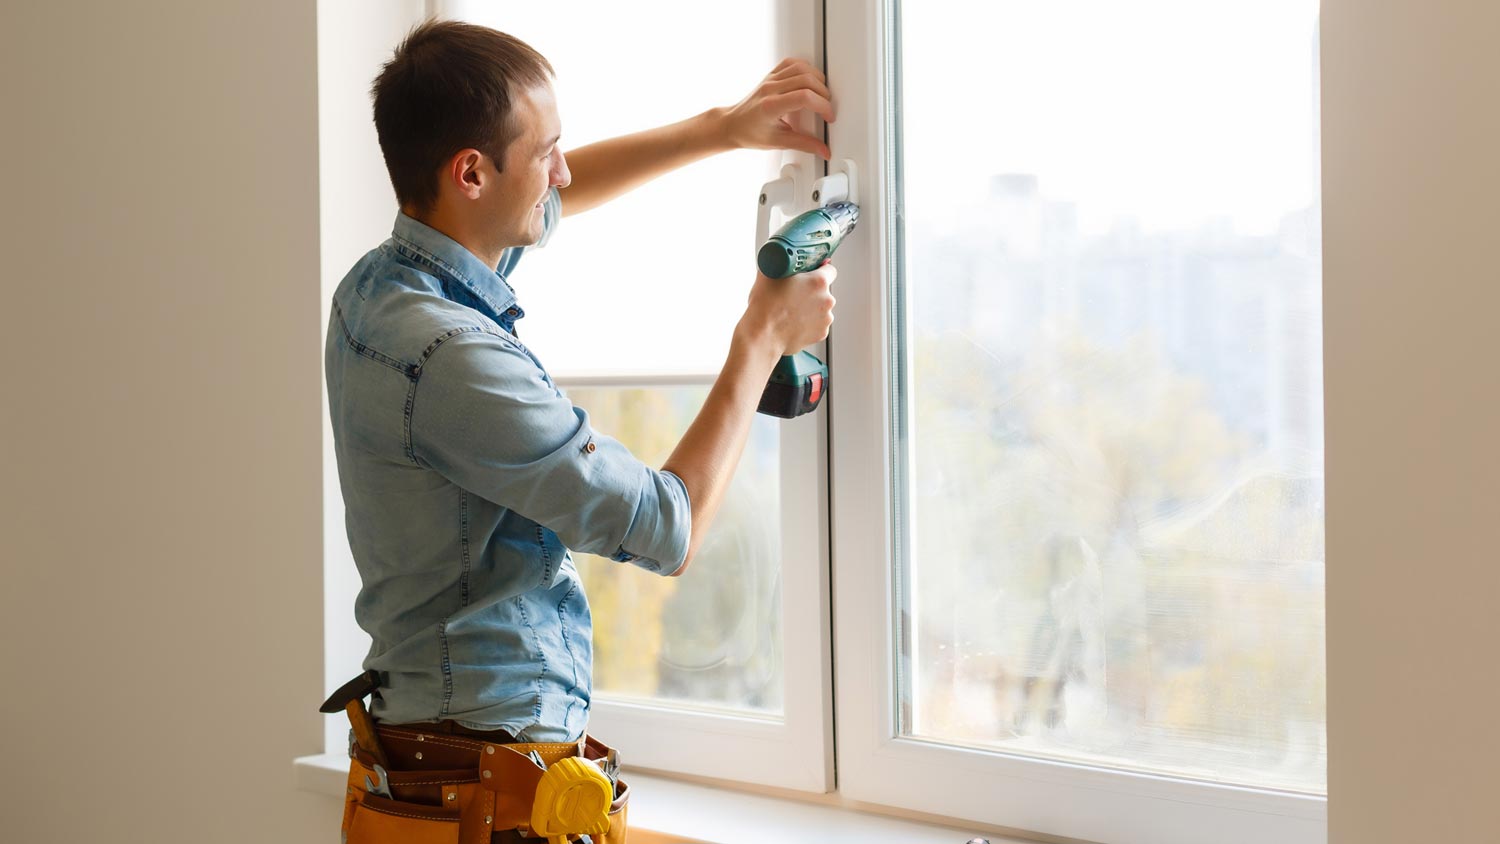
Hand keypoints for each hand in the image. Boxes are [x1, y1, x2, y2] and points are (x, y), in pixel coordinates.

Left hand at [717, 58, 834, 158]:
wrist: (732, 125)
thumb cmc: (749, 133)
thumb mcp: (778, 142)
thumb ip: (803, 144)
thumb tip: (822, 149)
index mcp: (771, 106)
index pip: (804, 97)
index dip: (823, 106)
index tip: (828, 116)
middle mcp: (770, 88)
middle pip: (806, 80)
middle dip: (823, 94)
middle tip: (826, 108)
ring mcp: (770, 79)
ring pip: (801, 68)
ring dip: (817, 79)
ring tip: (821, 94)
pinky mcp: (771, 75)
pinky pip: (791, 63)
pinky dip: (805, 68)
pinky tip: (809, 79)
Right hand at [739, 262, 837, 355]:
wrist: (762, 335)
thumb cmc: (765, 306)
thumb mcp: (769, 273)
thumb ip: (781, 263)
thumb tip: (781, 258)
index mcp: (818, 282)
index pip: (830, 270)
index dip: (819, 270)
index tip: (812, 273)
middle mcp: (827, 300)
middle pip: (824, 290)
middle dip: (811, 291)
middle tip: (793, 293)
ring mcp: (825, 318)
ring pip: (821, 308)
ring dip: (811, 307)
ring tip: (791, 311)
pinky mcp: (821, 333)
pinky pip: (817, 324)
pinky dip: (808, 322)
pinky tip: (794, 322)